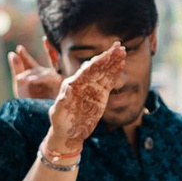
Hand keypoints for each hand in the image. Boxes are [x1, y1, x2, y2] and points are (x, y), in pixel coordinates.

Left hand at [7, 38, 58, 100]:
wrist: (37, 119)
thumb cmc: (29, 102)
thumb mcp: (20, 85)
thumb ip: (17, 68)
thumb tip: (11, 53)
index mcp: (35, 77)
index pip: (30, 63)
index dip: (25, 56)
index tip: (19, 48)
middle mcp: (46, 78)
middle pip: (39, 69)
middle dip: (29, 72)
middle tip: (19, 79)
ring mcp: (55, 82)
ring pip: (47, 73)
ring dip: (36, 76)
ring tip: (26, 81)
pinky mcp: (61, 86)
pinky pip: (53, 79)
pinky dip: (43, 78)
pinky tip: (34, 80)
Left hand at [44, 42, 124, 161]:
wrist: (67, 133)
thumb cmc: (60, 124)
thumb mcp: (58, 114)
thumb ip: (63, 101)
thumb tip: (68, 87)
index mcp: (73, 84)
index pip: (87, 70)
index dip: (98, 61)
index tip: (107, 53)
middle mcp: (82, 83)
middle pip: (97, 67)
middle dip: (108, 57)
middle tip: (119, 47)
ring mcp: (91, 88)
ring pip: (104, 72)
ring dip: (113, 62)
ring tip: (123, 52)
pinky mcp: (98, 95)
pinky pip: (108, 82)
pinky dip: (114, 74)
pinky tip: (121, 66)